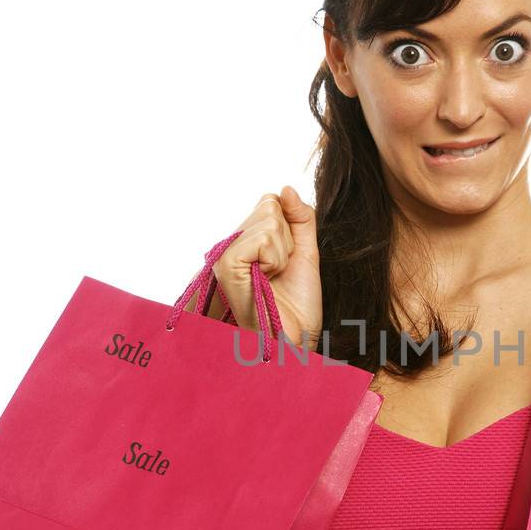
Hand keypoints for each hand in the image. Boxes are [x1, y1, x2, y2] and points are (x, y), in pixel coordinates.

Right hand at [206, 187, 323, 347]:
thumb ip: (300, 218)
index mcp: (245, 243)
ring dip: (284, 252)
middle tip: (280, 273)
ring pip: (270, 220)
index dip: (289, 229)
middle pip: (270, 206)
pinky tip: (267, 280)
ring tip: (274, 279)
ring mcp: (225, 255)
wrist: (295, 341)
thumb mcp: (305, 253)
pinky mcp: (226, 265)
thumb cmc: (297, 305)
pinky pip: (264, 238)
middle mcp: (230, 246)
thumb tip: (286, 188)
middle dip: (288, 240)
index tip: (285, 263)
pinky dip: (276, 259)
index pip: (270, 203)